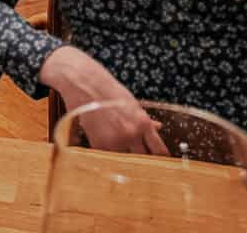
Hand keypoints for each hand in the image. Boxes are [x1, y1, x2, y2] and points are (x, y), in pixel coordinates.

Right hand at [39, 46, 167, 154]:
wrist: (86, 86)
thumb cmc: (109, 91)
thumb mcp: (133, 104)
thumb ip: (145, 119)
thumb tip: (158, 127)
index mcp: (143, 124)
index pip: (158, 150)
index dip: (160, 157)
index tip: (159, 160)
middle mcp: (132, 134)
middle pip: (143, 158)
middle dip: (140, 157)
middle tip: (137, 155)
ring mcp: (115, 141)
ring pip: (125, 159)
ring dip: (123, 155)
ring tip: (117, 147)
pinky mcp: (99, 145)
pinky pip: (108, 155)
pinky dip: (107, 152)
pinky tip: (104, 141)